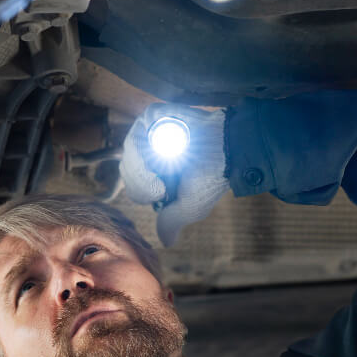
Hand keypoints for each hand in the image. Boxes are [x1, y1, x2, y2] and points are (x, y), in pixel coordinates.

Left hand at [120, 103, 227, 245]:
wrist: (229, 153)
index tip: (162, 192)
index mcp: (155, 170)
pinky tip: (168, 153)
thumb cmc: (211, 179)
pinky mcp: (156, 114)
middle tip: (163, 185)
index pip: (132, 183)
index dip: (142, 191)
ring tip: (166, 171)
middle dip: (142, 182)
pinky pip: (140, 130)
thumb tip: (166, 242)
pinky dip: (151, 145)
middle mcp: (150, 149)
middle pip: (127, 168)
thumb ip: (171, 221)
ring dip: (145, 168)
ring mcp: (152, 130)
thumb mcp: (189, 207)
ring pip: (130, 150)